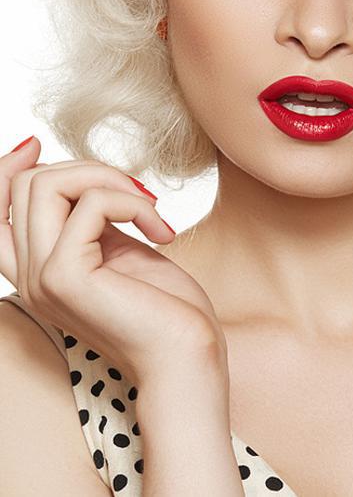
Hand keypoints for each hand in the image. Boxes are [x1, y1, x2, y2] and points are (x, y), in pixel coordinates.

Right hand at [0, 136, 228, 386]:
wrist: (188, 355)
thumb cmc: (166, 307)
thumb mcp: (120, 250)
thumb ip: (91, 219)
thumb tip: (80, 173)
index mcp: (39, 272)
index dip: (4, 170)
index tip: (36, 144)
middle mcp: (30, 278)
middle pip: (29, 184)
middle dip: (90, 169)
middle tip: (138, 193)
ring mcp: (42, 279)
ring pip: (48, 184)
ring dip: (109, 180)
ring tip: (149, 208)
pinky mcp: (67, 277)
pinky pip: (92, 205)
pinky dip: (133, 203)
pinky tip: (162, 230)